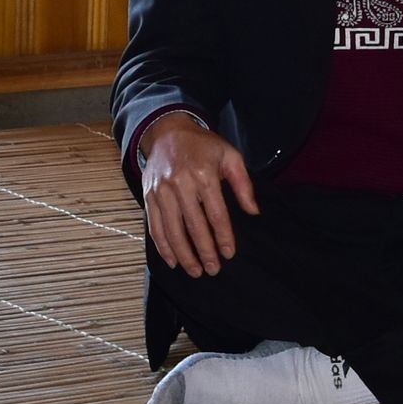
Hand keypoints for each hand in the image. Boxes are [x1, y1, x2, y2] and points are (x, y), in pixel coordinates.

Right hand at [137, 110, 259, 276]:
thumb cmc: (203, 145)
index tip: (228, 254)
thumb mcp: (230, 155)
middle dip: (204, 251)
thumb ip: (243, 184)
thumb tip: (253, 211)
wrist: (168, 132)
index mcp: (203, 175)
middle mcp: (180, 184)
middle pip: (193, 226)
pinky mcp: (148, 197)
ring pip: (172, 230)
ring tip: (194, 271)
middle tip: (213, 270)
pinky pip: (155, 226)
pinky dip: (163, 246)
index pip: (216, 214)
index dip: (223, 237)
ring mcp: (161, 191)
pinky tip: (172, 261)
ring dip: (183, 255)